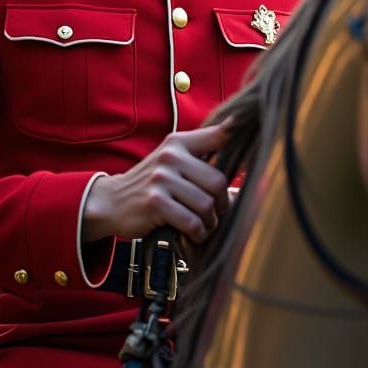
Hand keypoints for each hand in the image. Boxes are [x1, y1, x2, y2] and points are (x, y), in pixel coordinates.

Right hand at [81, 124, 230, 244]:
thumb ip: (203, 163)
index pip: (218, 135)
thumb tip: (243, 184)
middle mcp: (171, 156)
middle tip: (215, 213)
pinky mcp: (155, 202)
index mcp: (179, 142)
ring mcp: (162, 178)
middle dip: (222, 203)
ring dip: (210, 221)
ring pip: (206, 205)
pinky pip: (191, 221)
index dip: (238, 135)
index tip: (255, 140)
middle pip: (217, 181)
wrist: (111, 202)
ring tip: (203, 224)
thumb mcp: (173, 164)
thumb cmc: (153, 185)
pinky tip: (194, 233)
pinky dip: (198, 232)